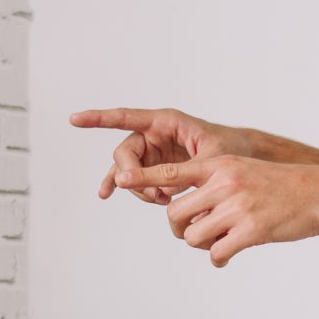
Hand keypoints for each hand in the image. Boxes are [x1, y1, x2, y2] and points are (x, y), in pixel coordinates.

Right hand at [69, 107, 249, 203]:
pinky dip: (123, 187)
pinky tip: (107, 194)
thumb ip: (182, 172)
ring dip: (137, 188)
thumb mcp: (212, 160)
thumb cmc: (232, 151)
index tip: (75, 119)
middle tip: (152, 194)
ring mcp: (153, 150)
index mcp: (166, 122)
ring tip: (160, 200)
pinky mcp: (155, 166)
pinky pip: (132, 177)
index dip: (99, 118)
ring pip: (127, 169)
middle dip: (131, 175)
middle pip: (125, 152)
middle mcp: (154, 133)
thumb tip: (156, 189)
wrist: (243, 161)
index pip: (126, 117)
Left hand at [116, 153, 318, 266]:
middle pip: (175, 214)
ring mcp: (238, 207)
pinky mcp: (251, 230)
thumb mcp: (243, 172)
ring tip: (219, 240)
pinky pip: (215, 253)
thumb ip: (213, 185)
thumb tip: (185, 217)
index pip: (172, 172)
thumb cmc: (278, 186)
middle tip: (192, 232)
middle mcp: (225, 183)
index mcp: (219, 165)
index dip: (143, 177)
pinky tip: (230, 253)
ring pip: (192, 236)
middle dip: (178, 228)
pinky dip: (218, 257)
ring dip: (200, 244)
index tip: (119, 179)